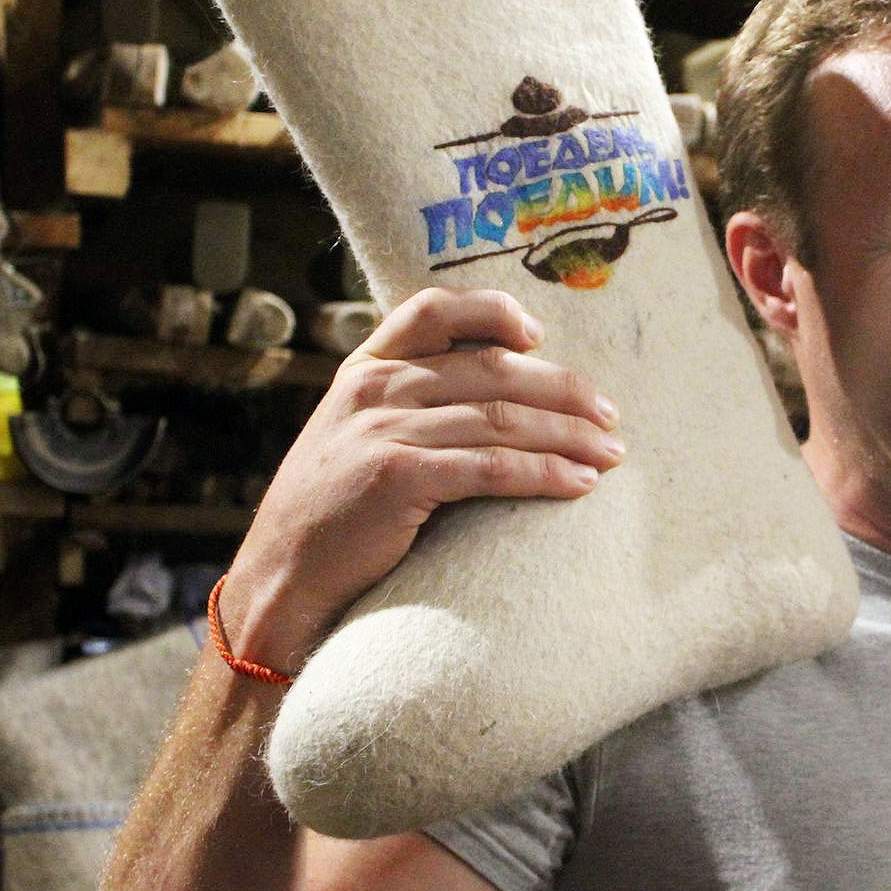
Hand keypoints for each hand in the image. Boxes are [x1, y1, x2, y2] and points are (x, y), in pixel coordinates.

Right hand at [221, 287, 623, 670]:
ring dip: (568, 436)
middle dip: (563, 391)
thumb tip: (496, 395)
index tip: (539, 334)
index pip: (433, 310)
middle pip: (491, 369)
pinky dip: (543, 473)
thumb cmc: (332, 515)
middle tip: (610, 416)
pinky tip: (578, 484)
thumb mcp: (355, 437)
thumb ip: (407, 406)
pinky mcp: (396, 477)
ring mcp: (382, 431)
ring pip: (500, 418)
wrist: (279, 580)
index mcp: (364, 369)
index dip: (493, 312)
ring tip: (611, 453)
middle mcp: (374, 389)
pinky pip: (490, 467)